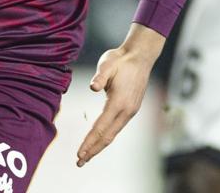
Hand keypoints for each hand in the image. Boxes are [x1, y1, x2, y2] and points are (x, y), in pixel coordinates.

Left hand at [76, 24, 164, 166]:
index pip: (100, 127)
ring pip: (113, 134)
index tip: (79, 153)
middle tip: (79, 162)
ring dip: (100, 145)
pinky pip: (117, 127)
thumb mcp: (107, 63)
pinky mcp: (132, 108)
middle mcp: (127, 110)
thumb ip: (100, 76)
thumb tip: (93, 87)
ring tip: (87, 155)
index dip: (89, 142)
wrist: (140, 56)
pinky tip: (100, 140)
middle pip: (107, 136)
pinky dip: (107, 136)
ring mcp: (131, 111)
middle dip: (93, 150)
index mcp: (119, 102)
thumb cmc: (121, 59)